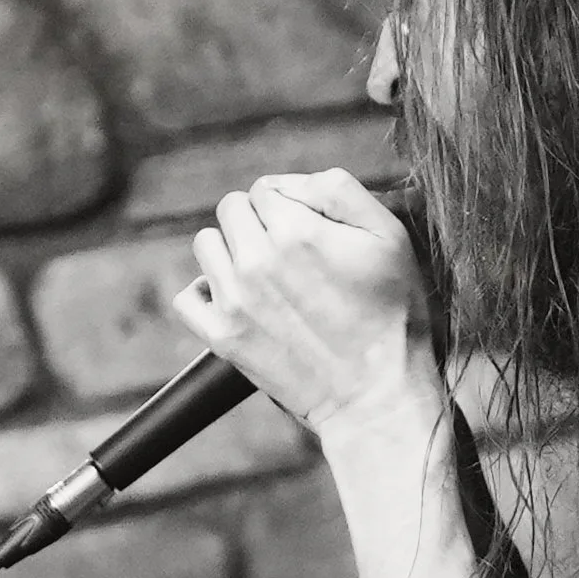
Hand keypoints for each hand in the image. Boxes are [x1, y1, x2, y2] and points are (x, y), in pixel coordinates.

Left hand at [173, 168, 433, 437]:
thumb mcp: (390, 236)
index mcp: (295, 230)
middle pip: (231, 209)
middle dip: (258, 222)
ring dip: (231, 252)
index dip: (292, 205)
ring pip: (207, 244)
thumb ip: (340, 190)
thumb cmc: (392, 312)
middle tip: (292, 254)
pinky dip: (205, 294)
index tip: (313, 232)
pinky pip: (186, 296)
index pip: (267, 188)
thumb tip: (293, 184)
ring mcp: (234, 300)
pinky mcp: (222, 337)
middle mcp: (256, 260)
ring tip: (266, 276)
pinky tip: (237, 300)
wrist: (377, 393)